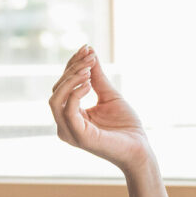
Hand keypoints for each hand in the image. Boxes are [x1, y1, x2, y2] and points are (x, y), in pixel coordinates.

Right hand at [49, 46, 152, 175]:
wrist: (140, 148)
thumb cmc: (126, 126)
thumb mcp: (109, 94)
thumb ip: (97, 76)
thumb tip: (89, 50)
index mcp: (69, 116)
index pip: (62, 86)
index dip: (72, 65)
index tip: (87, 48)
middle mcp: (64, 125)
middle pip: (56, 90)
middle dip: (72, 69)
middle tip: (90, 56)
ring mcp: (69, 132)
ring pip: (56, 99)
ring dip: (71, 79)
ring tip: (89, 68)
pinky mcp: (79, 137)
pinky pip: (68, 110)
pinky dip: (76, 93)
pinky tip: (89, 83)